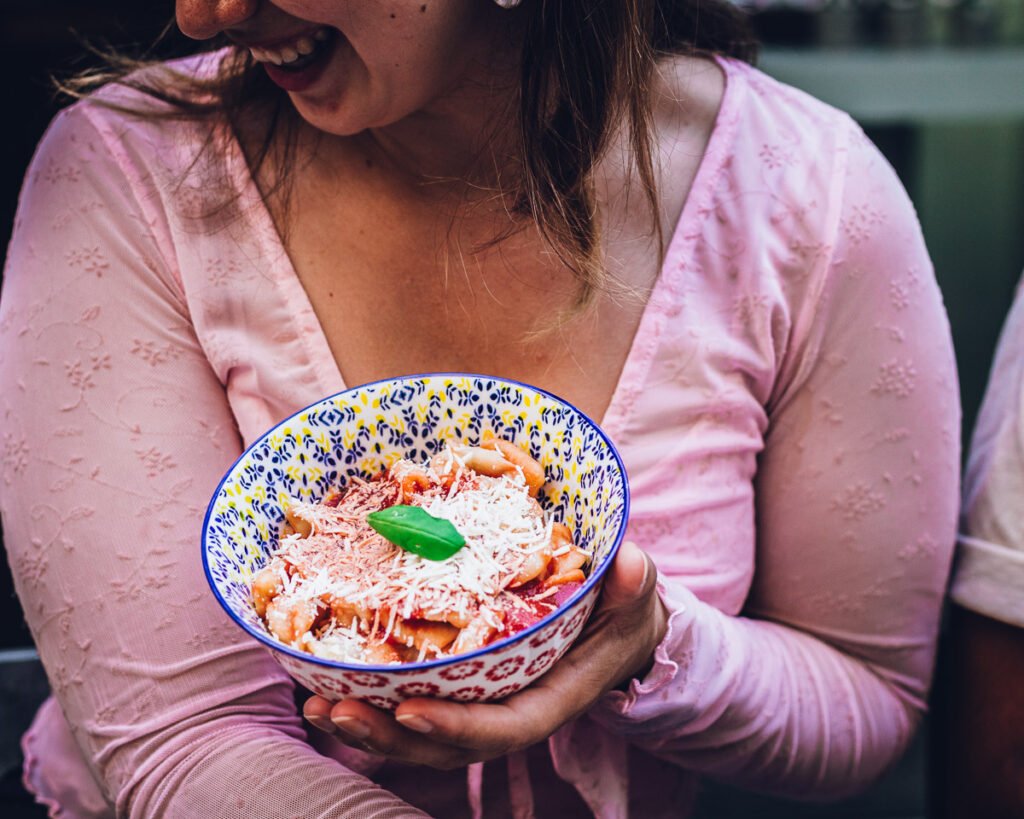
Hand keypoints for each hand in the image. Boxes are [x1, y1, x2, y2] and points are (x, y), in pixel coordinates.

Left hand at [303, 541, 668, 768]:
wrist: (614, 628)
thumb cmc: (622, 611)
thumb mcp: (636, 595)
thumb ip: (634, 586)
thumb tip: (630, 565)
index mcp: (552, 697)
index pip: (504, 727)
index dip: (457, 726)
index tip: (407, 709)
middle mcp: (511, 710)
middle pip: (447, 742)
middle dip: (389, 735)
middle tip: (336, 709)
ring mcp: (482, 703)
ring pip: (420, 734)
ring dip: (367, 726)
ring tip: (319, 704)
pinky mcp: (461, 686)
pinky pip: (412, 705)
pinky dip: (371, 702)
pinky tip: (325, 686)